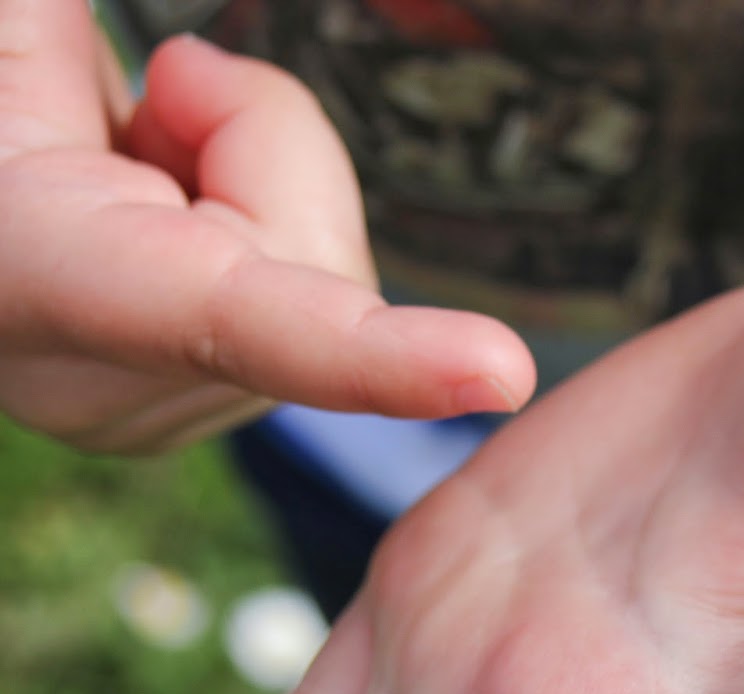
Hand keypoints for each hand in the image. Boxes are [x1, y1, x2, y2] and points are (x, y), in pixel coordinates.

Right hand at [0, 8, 531, 452]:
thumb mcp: (5, 47)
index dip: (372, 353)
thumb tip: (194, 80)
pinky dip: (256, 220)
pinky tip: (162, 207)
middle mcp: (106, 387)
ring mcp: (163, 413)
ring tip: (130, 159)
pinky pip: (314, 292)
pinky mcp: (207, 405)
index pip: (227, 319)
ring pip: (328, 270)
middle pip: (315, 253)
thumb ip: (67, 40)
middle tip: (144, 96)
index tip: (503, 373)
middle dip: (254, 139)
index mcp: (31, 282)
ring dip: (251, 176)